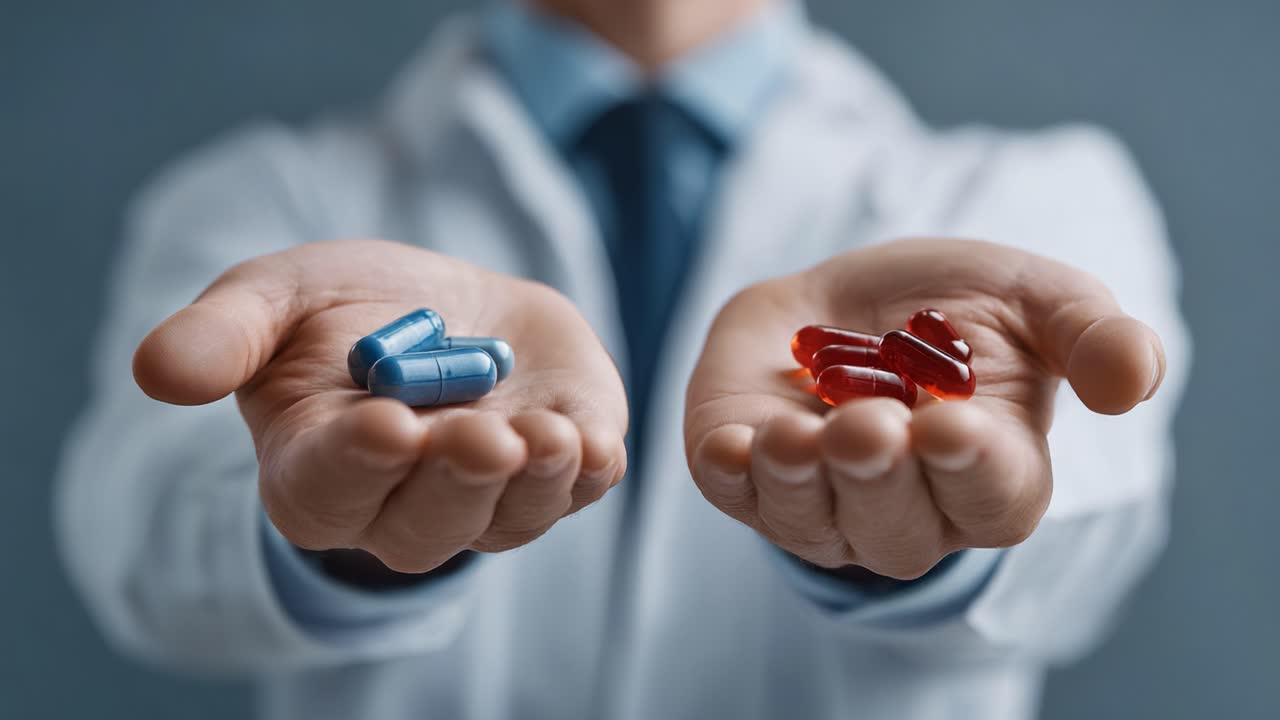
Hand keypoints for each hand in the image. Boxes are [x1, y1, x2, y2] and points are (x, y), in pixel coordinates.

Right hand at [134, 239, 627, 572]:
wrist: (450, 304)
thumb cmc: (349, 305)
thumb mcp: (275, 297)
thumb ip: (222, 334)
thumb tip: (156, 372)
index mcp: (315, 469)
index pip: (328, 489)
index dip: (356, 463)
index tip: (388, 425)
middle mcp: (401, 503)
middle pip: (425, 524)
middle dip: (456, 480)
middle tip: (483, 434)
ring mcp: (487, 496)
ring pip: (508, 519)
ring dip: (534, 483)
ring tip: (551, 436)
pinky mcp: (558, 472)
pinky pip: (578, 492)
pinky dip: (589, 472)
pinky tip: (594, 441)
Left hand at [684, 238, 1165, 578]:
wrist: (843, 292)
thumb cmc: (950, 305)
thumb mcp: (1033, 299)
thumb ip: (1091, 335)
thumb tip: (1136, 381)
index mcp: (991, 472)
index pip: (992, 499)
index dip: (972, 469)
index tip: (950, 424)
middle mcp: (905, 508)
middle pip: (897, 530)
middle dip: (879, 479)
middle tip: (868, 425)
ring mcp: (821, 503)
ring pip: (813, 525)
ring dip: (803, 482)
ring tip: (793, 433)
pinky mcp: (747, 477)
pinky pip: (737, 497)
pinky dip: (731, 475)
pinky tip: (731, 445)